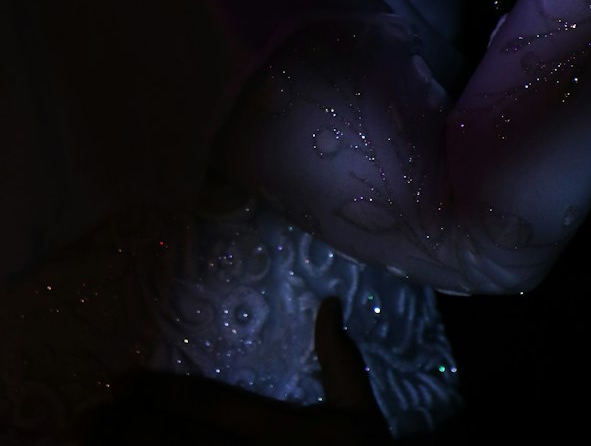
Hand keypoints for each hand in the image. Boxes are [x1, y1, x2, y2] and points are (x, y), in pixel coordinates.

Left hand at [75, 298, 390, 444]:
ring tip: (89, 443)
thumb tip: (328, 302)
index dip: (163, 394)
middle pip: (181, 444)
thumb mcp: (360, 410)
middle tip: (86, 417)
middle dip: (131, 430)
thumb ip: (339, 358)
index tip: (122, 382)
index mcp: (278, 431)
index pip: (210, 406)